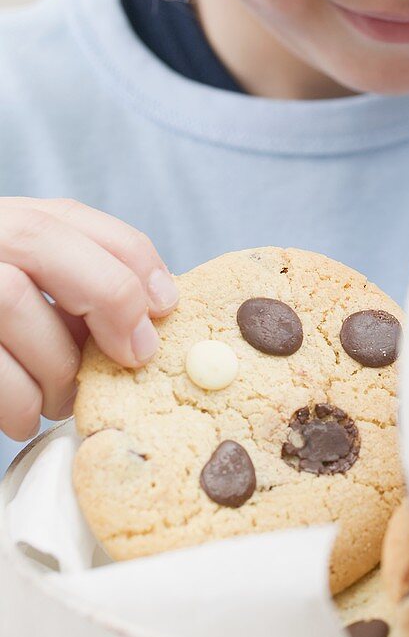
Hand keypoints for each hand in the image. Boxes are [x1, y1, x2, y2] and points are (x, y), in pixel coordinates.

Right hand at [0, 198, 178, 440]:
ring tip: (62, 399)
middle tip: (134, 357)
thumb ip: (83, 285)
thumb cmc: (4, 334)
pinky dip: (17, 403)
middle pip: (40, 240)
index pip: (71, 218)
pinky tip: (24, 418)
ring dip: (56, 367)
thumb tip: (154, 315)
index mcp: (1, 221)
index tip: (164, 308)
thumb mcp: (33, 291)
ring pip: (11, 302)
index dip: (130, 258)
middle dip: (106, 296)